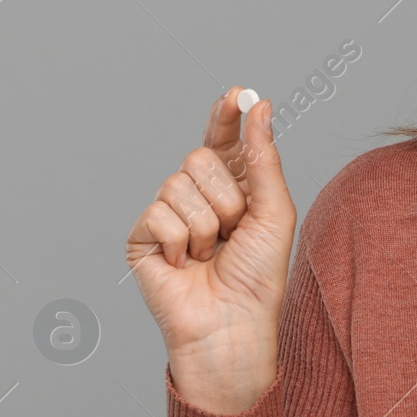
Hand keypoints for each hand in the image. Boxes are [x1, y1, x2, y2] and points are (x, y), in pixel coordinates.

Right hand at [125, 86, 296, 413]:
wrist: (232, 323)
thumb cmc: (258, 275)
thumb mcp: (274, 211)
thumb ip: (264, 157)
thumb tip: (259, 106)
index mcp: (232, 187)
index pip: (222, 140)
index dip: (226, 116)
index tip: (236, 93)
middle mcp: (197, 196)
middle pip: (199, 158)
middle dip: (226, 196)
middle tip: (234, 231)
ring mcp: (167, 215)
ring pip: (178, 184)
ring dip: (206, 224)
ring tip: (210, 254)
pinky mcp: (143, 237)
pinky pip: (159, 213)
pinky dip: (180, 241)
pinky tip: (185, 265)